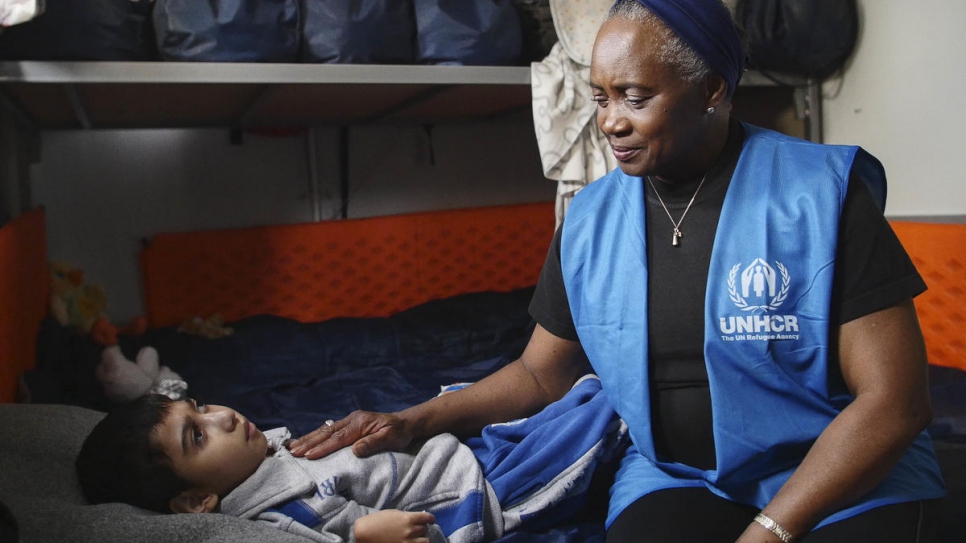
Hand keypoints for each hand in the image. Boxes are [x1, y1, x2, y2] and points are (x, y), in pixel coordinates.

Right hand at [288, 410, 412, 458]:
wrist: (405, 423)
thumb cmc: (398, 433)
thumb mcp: (390, 438)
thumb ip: (373, 443)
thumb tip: (355, 450)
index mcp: (360, 423)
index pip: (338, 438)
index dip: (323, 447)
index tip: (309, 456)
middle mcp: (351, 420)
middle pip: (326, 432)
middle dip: (309, 443)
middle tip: (293, 452)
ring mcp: (349, 421)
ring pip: (325, 430)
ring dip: (308, 439)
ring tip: (292, 447)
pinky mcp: (348, 425)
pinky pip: (329, 431)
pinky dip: (316, 436)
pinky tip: (306, 441)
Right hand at [353, 510, 435, 542]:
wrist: (365, 533)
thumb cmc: (377, 520)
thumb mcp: (394, 514)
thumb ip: (407, 516)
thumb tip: (417, 518)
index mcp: (408, 518)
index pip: (427, 518)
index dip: (431, 518)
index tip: (431, 519)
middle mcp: (410, 531)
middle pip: (425, 529)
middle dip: (423, 528)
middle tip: (420, 528)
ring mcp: (407, 542)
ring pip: (425, 541)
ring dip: (423, 538)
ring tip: (418, 538)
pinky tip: (415, 542)